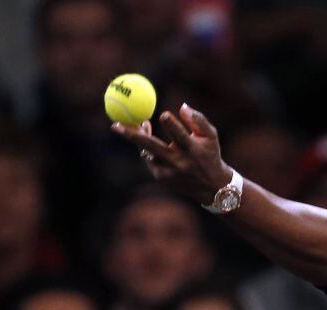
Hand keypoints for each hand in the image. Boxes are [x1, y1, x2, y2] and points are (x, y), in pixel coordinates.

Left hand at [112, 103, 232, 204]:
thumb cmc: (210, 154)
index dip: (171, 124)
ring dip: (139, 138)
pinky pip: (149, 160)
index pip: (180, 135)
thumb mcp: (211, 136)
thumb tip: (182, 106)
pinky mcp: (162, 178)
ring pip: (146, 152)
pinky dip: (148, 150)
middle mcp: (179, 162)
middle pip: (152, 147)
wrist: (212, 187)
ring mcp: (168, 172)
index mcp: (193, 150)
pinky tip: (152, 144)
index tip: (163, 114)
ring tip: (135, 126)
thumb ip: (198, 120)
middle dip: (132, 135)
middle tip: (115, 125)